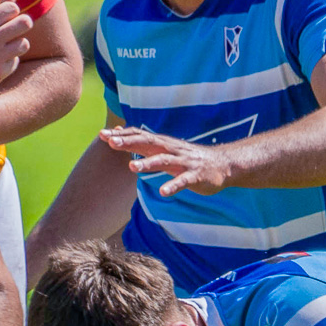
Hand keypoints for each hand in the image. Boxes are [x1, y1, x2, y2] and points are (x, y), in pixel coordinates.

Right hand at [0, 0, 30, 95]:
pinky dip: (10, 60)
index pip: (11, 8)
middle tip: (20, 26)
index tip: (8, 15)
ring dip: (19, 43)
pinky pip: (15, 61)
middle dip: (25, 22)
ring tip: (9, 44)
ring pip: (24, 44)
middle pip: (24, 24)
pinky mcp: (0, 73)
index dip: (13, 10)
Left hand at [101, 127, 235, 196]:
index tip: (102, 135)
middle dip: (129, 143)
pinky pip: (183, 181)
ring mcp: (183, 162)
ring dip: (148, 164)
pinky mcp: (195, 176)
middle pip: (148, 143)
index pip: (139, 136)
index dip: (122, 135)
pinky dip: (173, 186)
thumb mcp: (165, 149)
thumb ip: (145, 143)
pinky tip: (163, 192)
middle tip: (111, 143)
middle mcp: (171, 150)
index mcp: (163, 144)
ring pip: (164, 161)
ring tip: (132, 168)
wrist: (222, 164)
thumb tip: (122, 132)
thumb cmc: (189, 159)